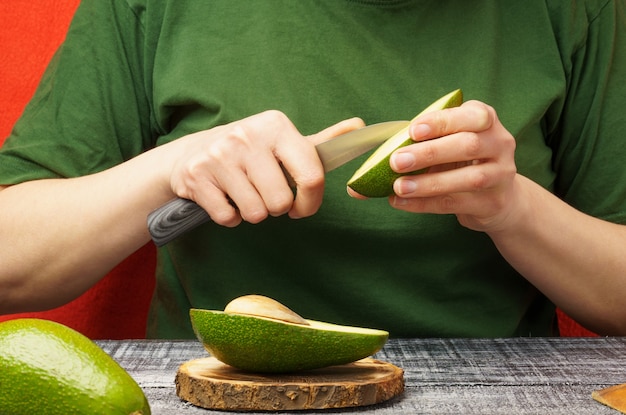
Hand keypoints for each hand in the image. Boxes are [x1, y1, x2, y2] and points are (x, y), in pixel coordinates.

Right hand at [168, 110, 363, 226]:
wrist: (190, 154)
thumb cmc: (249, 152)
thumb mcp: (283, 142)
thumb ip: (322, 142)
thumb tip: (360, 126)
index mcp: (276, 125)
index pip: (311, 176)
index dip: (311, 202)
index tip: (302, 208)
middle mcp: (247, 136)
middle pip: (281, 201)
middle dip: (276, 207)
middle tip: (265, 194)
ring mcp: (220, 155)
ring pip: (256, 213)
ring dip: (253, 212)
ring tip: (244, 194)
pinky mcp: (198, 176)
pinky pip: (228, 217)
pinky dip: (230, 216)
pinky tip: (225, 197)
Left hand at [386, 100, 518, 232]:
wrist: (497, 197)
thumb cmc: (460, 162)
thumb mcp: (445, 143)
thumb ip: (415, 143)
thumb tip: (375, 157)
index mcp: (486, 120)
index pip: (472, 115)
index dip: (442, 122)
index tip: (412, 131)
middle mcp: (500, 144)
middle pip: (468, 145)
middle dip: (429, 153)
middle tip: (396, 161)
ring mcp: (501, 175)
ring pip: (468, 178)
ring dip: (429, 183)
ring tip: (399, 186)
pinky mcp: (493, 203)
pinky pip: (457, 203)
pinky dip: (426, 204)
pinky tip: (402, 202)